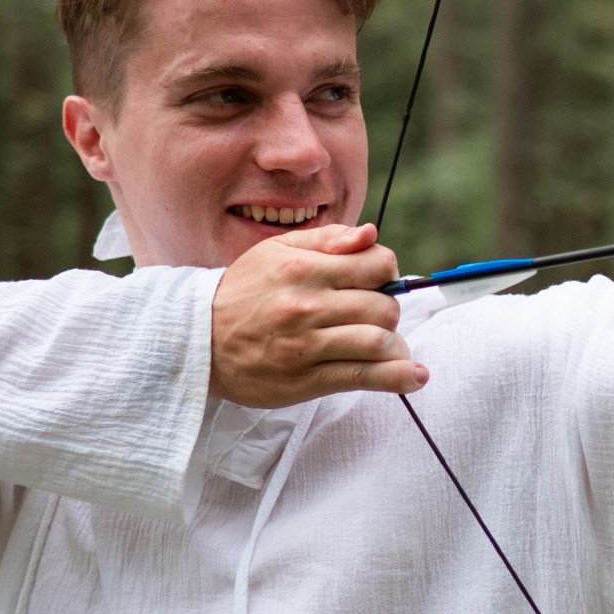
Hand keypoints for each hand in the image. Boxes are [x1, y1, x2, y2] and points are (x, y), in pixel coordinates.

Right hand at [210, 224, 429, 404]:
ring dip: (393, 345)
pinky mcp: (307, 379)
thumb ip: (328, 240)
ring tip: (387, 346)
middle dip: (387, 311)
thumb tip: (372, 234)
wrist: (198, 340)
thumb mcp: (277, 251)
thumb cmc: (243, 292)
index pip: (376, 264)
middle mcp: (308, 305)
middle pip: (383, 306)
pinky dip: (397, 378)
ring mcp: (308, 345)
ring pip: (378, 341)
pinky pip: (364, 376)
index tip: (377, 280)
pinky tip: (415, 376)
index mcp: (303, 268)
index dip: (386, 272)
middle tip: (372, 316)